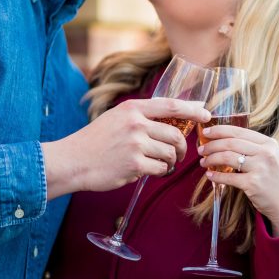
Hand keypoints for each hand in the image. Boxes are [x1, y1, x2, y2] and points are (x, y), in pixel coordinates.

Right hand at [44, 97, 210, 198]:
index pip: (171, 105)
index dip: (193, 110)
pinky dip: (158, 172)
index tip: (207, 115)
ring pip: (170, 153)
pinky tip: (147, 172)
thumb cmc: (94, 142)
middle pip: (175, 134)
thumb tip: (171, 121)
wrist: (72, 161)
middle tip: (178, 155)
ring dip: (169, 161)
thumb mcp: (115, 119)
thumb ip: (140, 117)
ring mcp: (135, 144)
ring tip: (158, 164)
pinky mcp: (134, 164)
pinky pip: (160, 169)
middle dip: (181, 147)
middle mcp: (135, 123)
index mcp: (131, 109)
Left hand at [198, 124, 278, 234]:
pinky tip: (209, 175)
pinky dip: (215, 176)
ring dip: (211, 159)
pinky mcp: (253, 184)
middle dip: (211, 145)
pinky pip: (228, 177)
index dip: (218, 130)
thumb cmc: (273, 177)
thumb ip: (251, 147)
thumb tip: (222, 139)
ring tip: (203, 162)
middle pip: (230, 143)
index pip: (238, 131)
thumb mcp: (269, 157)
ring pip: (227, 157)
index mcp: (269, 143)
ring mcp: (260, 168)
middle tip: (201, 150)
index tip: (205, 132)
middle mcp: (266, 153)